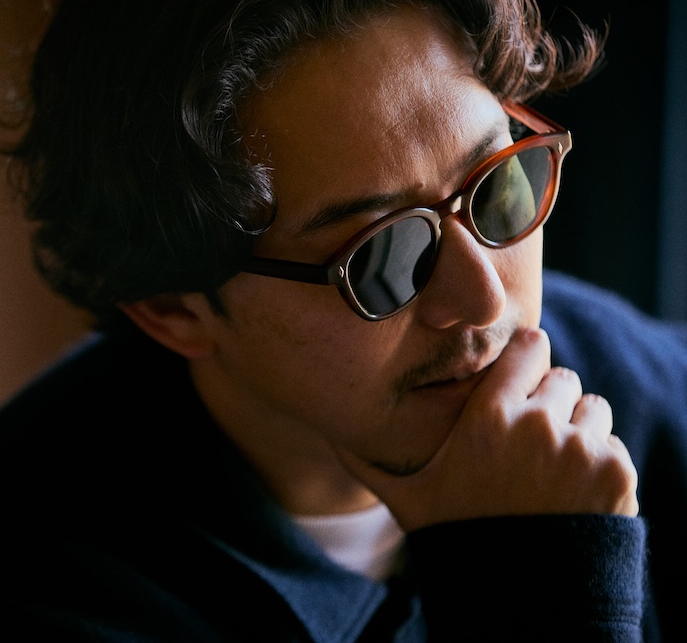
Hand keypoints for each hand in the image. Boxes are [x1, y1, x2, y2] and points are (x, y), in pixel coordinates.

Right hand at [336, 328, 638, 531]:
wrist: (518, 597)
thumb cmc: (458, 539)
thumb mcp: (406, 499)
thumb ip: (366, 462)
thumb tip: (328, 433)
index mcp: (489, 417)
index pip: (531, 347)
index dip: (524, 360)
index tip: (515, 379)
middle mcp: (538, 424)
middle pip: (562, 378)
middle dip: (547, 400)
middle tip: (527, 437)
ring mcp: (582, 448)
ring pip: (592, 410)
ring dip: (576, 428)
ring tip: (548, 465)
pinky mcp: (615, 473)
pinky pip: (612, 444)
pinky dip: (598, 461)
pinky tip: (568, 490)